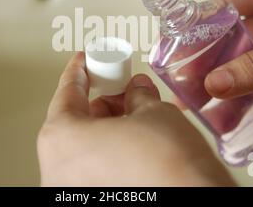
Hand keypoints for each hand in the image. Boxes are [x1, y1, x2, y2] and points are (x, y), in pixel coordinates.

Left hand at [38, 52, 234, 185]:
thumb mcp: (153, 113)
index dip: (79, 71)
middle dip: (102, 102)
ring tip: (135, 115)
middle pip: (75, 123)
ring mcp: (72, 191)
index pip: (66, 92)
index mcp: (62, 140)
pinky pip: (94, 170)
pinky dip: (110, 153)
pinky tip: (134, 143)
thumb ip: (137, 96)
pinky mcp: (91, 203)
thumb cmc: (168, 167)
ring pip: (85, 149)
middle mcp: (58, 170)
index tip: (84, 61)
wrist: (194, 201)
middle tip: (121, 89)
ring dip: (108, 128)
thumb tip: (136, 90)